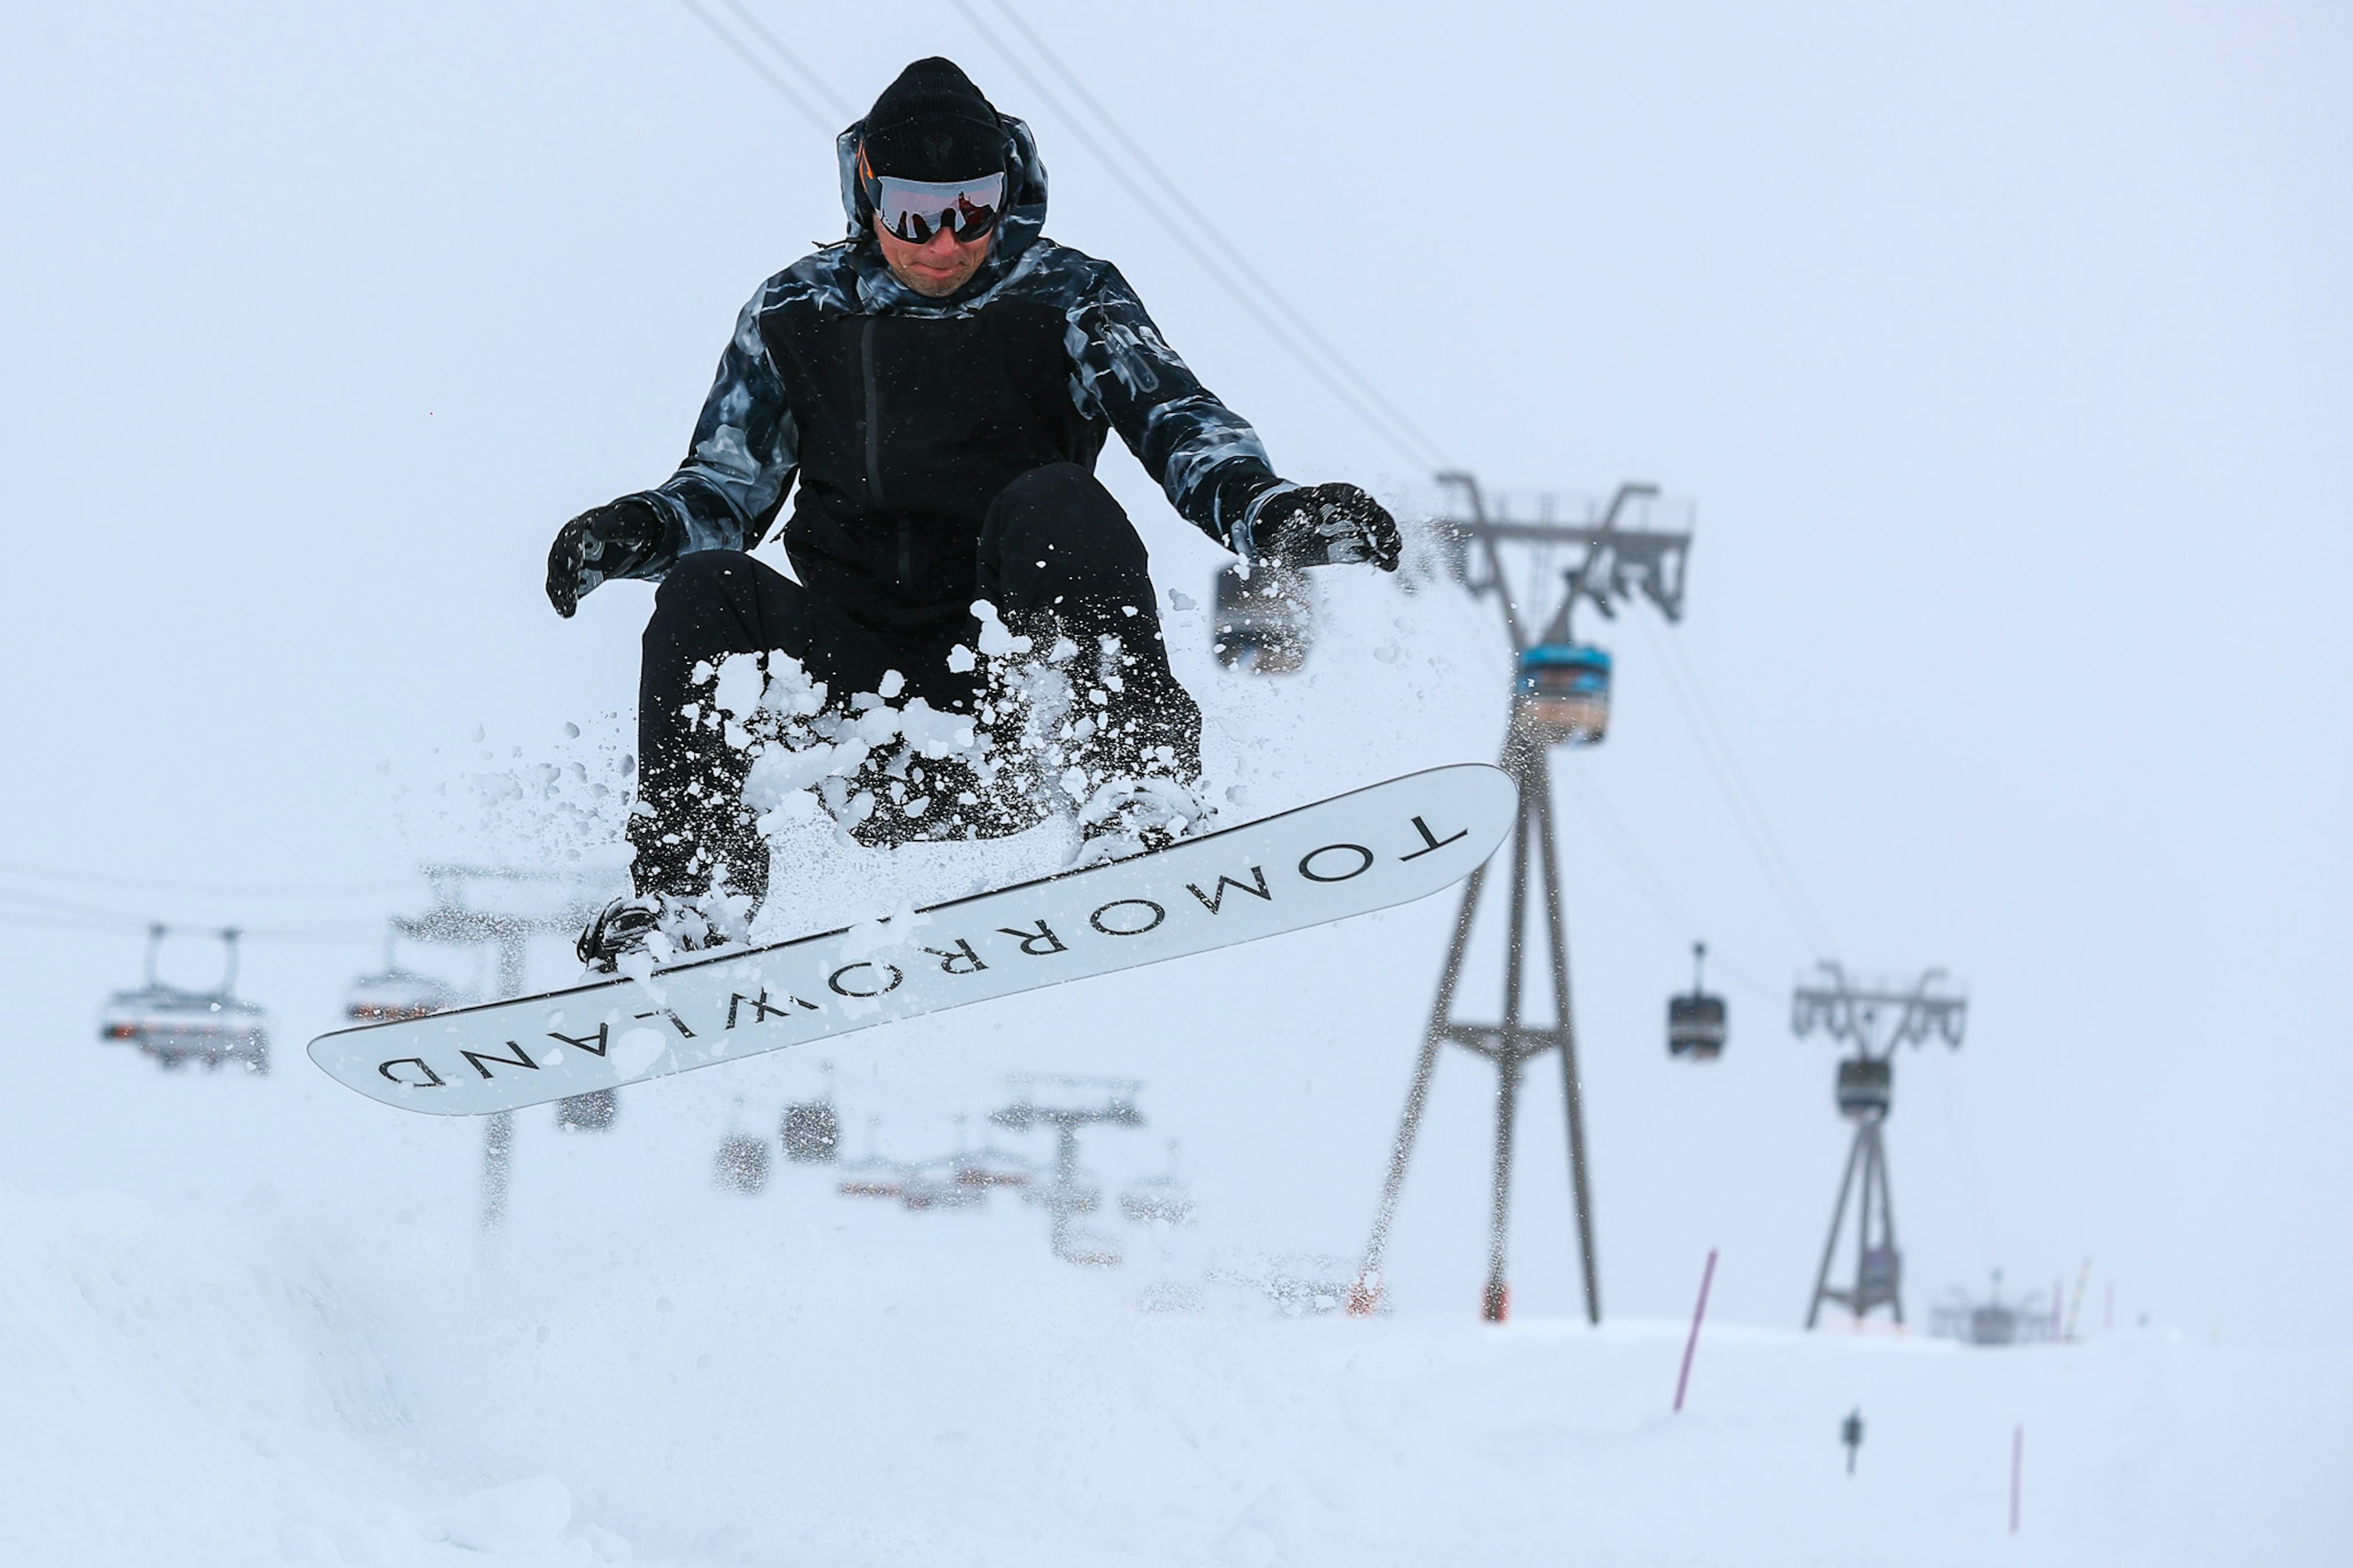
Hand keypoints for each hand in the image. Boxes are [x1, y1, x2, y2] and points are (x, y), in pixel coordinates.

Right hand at [546, 497, 667, 617]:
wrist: (628, 540)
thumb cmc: (628, 529)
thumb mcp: (629, 527)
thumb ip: (615, 528)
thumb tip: (596, 529)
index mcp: (583, 526)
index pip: (572, 536)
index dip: (574, 549)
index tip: (578, 562)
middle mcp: (569, 541)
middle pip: (560, 558)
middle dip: (566, 576)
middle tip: (572, 591)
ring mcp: (567, 559)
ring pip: (558, 575)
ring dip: (561, 592)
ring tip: (568, 608)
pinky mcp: (570, 575)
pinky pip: (560, 587)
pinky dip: (561, 599)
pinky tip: (565, 612)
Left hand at [1252, 483, 1400, 571]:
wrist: (1289, 528)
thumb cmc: (1289, 515)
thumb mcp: (1289, 512)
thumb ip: (1301, 515)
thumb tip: (1315, 520)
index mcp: (1334, 495)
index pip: (1350, 496)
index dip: (1359, 503)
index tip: (1364, 513)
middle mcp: (1351, 509)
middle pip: (1372, 513)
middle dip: (1380, 523)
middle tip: (1385, 535)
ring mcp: (1357, 528)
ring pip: (1378, 532)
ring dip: (1387, 541)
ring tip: (1392, 552)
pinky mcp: (1358, 547)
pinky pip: (1373, 552)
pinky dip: (1382, 558)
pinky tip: (1390, 565)